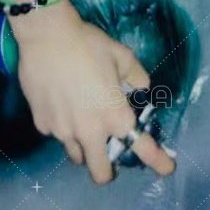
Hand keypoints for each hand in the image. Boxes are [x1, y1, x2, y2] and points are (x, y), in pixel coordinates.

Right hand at [12, 0, 176, 184]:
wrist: (47, 36)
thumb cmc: (89, 45)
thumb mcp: (121, 55)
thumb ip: (135, 75)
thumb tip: (141, 86)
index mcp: (114, 115)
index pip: (142, 147)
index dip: (158, 161)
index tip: (168, 168)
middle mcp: (90, 131)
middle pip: (100, 172)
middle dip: (107, 171)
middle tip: (108, 155)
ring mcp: (63, 131)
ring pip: (76, 154)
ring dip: (84, 147)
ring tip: (82, 123)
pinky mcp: (41, 125)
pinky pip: (56, 133)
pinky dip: (62, 125)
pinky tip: (60, 103)